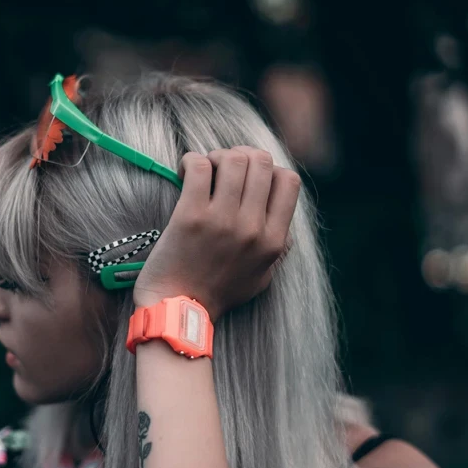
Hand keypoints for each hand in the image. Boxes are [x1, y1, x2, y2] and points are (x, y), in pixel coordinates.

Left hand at [133, 147, 300, 321]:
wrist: (178, 310)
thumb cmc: (216, 294)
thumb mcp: (261, 276)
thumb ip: (276, 248)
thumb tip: (282, 221)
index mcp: (273, 241)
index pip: (289, 180)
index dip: (269, 170)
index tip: (249, 178)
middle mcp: (252, 228)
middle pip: (261, 162)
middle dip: (241, 156)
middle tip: (222, 169)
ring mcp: (222, 220)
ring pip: (232, 159)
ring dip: (217, 156)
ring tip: (204, 170)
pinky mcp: (190, 216)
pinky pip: (198, 165)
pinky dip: (191, 160)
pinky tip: (184, 172)